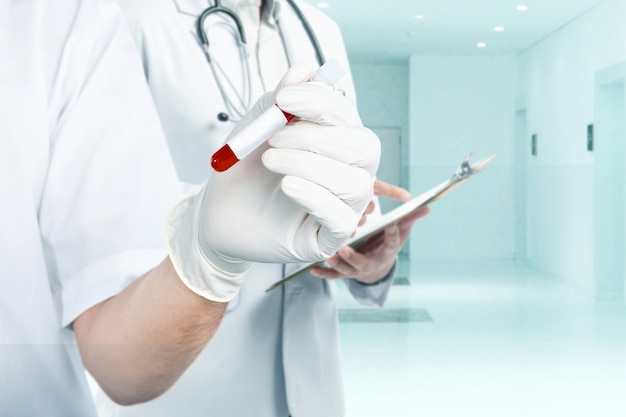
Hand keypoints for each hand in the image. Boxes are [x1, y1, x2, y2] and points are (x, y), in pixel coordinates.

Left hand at [166, 65, 380, 300]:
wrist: (219, 214)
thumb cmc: (244, 172)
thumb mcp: (257, 129)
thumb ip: (280, 101)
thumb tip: (305, 71)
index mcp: (336, 143)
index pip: (348, 117)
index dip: (321, 102)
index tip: (283, 100)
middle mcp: (348, 173)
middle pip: (364, 148)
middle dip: (317, 138)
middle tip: (273, 139)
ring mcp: (343, 207)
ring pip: (356, 184)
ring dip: (310, 165)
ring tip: (270, 162)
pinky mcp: (330, 237)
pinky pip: (342, 219)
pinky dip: (314, 196)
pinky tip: (287, 186)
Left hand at [310, 181, 428, 283]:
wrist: (377, 269)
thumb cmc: (386, 246)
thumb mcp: (401, 235)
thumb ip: (410, 220)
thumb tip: (427, 207)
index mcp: (386, 252)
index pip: (391, 244)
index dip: (393, 235)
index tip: (392, 225)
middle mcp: (370, 263)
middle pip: (362, 262)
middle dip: (353, 257)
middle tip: (344, 249)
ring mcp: (355, 269)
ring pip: (345, 269)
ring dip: (336, 264)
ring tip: (328, 256)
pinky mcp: (344, 273)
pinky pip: (333, 275)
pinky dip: (324, 274)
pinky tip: (314, 270)